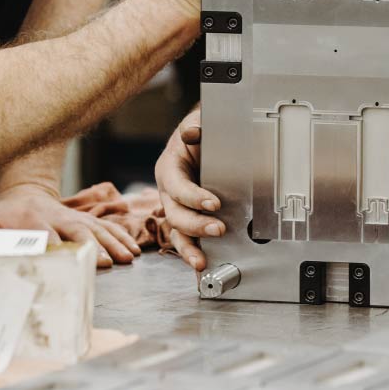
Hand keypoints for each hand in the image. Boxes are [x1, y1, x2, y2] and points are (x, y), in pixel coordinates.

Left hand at [0, 182, 139, 267]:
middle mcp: (57, 215)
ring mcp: (74, 215)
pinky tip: (133, 250)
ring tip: (127, 258)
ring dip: (113, 243)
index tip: (66, 260)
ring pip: (97, 227)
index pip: (44, 233)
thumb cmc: (3, 217)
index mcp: (31, 218)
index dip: (56, 246)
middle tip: (105, 262)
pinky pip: (106, 226)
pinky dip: (121, 237)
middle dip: (92, 245)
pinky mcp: (86, 218)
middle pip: (77, 229)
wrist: (23, 192)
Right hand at [154, 108, 222, 269]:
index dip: (194, 197)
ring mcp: (176, 209)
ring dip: (189, 248)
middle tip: (219, 229)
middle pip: (175, 215)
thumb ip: (196, 128)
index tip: (214, 203)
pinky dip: (193, 252)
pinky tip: (203, 264)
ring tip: (201, 262)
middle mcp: (169, 192)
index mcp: (168, 169)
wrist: (206, 141)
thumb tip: (191, 132)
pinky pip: (185, 239)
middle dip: (196, 225)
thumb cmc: (201, 134)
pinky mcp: (187, 220)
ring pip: (176, 233)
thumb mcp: (198, 125)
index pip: (177, 187)